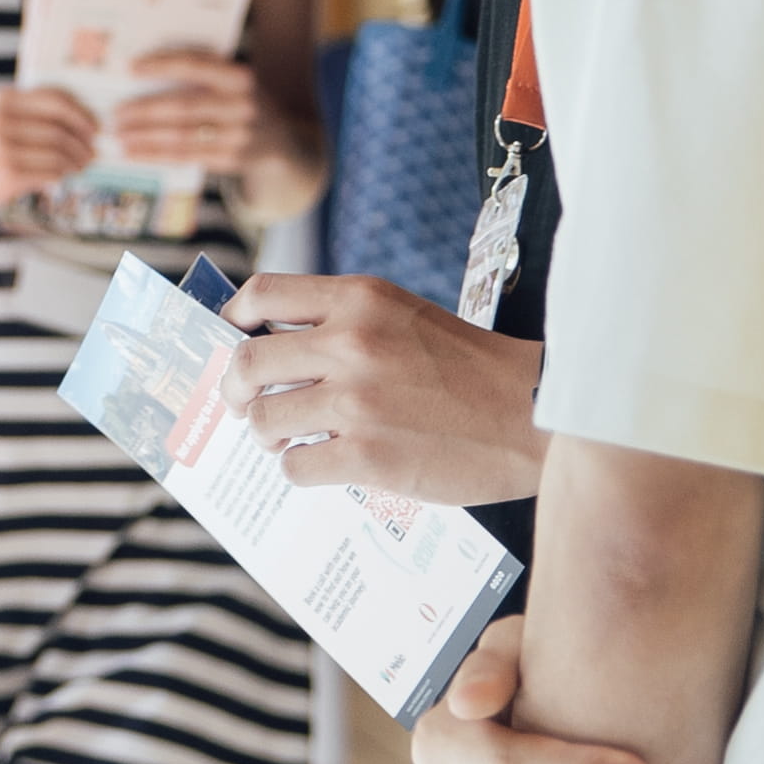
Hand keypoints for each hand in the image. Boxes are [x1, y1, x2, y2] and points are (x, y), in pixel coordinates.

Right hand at [0, 80, 101, 216]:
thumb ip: (28, 111)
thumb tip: (78, 122)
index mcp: (3, 99)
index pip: (56, 100)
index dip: (82, 114)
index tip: (95, 127)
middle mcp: (3, 120)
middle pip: (61, 128)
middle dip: (83, 142)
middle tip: (91, 152)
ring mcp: (4, 148)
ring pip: (59, 152)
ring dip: (76, 161)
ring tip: (80, 165)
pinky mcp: (6, 175)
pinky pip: (49, 173)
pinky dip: (61, 175)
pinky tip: (62, 176)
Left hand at [105, 58, 265, 176]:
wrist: (280, 146)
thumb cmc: (241, 105)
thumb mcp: (235, 83)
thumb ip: (203, 75)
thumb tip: (143, 74)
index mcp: (240, 76)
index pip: (195, 65)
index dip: (161, 65)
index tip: (130, 67)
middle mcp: (242, 105)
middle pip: (183, 106)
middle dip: (145, 110)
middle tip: (117, 113)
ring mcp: (239, 135)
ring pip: (181, 136)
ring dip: (144, 137)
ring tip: (119, 135)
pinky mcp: (231, 160)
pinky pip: (186, 157)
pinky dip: (155, 155)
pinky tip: (133, 153)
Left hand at [226, 274, 546, 509]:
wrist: (535, 413)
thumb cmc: (472, 368)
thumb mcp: (406, 316)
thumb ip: (346, 322)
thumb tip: (275, 346)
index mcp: (360, 299)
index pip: (262, 295)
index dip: (232, 320)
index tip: (228, 339)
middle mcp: (350, 343)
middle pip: (247, 364)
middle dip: (236, 391)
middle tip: (246, 405)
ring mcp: (356, 401)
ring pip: (264, 421)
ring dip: (269, 435)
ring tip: (292, 438)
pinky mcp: (367, 456)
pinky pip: (295, 467)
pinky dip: (300, 469)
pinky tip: (325, 464)